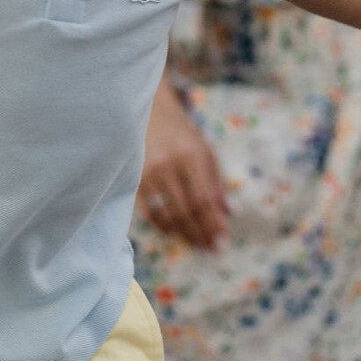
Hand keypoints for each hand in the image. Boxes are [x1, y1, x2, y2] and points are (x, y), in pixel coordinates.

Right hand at [138, 78, 228, 249]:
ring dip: (183, 234)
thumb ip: (216, 181)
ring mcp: (146, 173)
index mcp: (189, 156)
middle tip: (211, 248)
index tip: (223, 241)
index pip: (203, 200)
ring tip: (197, 243)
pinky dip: (162, 226)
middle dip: (201, 234)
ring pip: (166, 215)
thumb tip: (228, 213)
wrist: (146, 111)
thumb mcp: (204, 149)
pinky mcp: (132, 180)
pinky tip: (174, 232)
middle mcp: (167, 165)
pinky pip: (148, 212)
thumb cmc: (179, 132)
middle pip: (186, 211)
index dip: (213, 224)